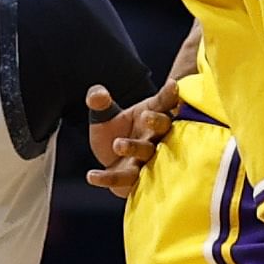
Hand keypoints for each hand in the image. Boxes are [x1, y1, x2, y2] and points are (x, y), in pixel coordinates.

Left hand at [81, 76, 183, 194]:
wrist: (110, 162)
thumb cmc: (114, 133)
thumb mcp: (104, 115)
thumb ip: (99, 101)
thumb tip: (97, 94)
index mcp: (151, 117)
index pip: (163, 104)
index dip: (169, 95)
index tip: (172, 85)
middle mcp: (155, 138)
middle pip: (164, 129)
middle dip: (157, 123)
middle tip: (147, 117)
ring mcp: (147, 160)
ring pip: (146, 154)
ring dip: (134, 149)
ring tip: (117, 144)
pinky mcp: (133, 179)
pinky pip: (123, 179)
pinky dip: (107, 178)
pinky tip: (91, 176)